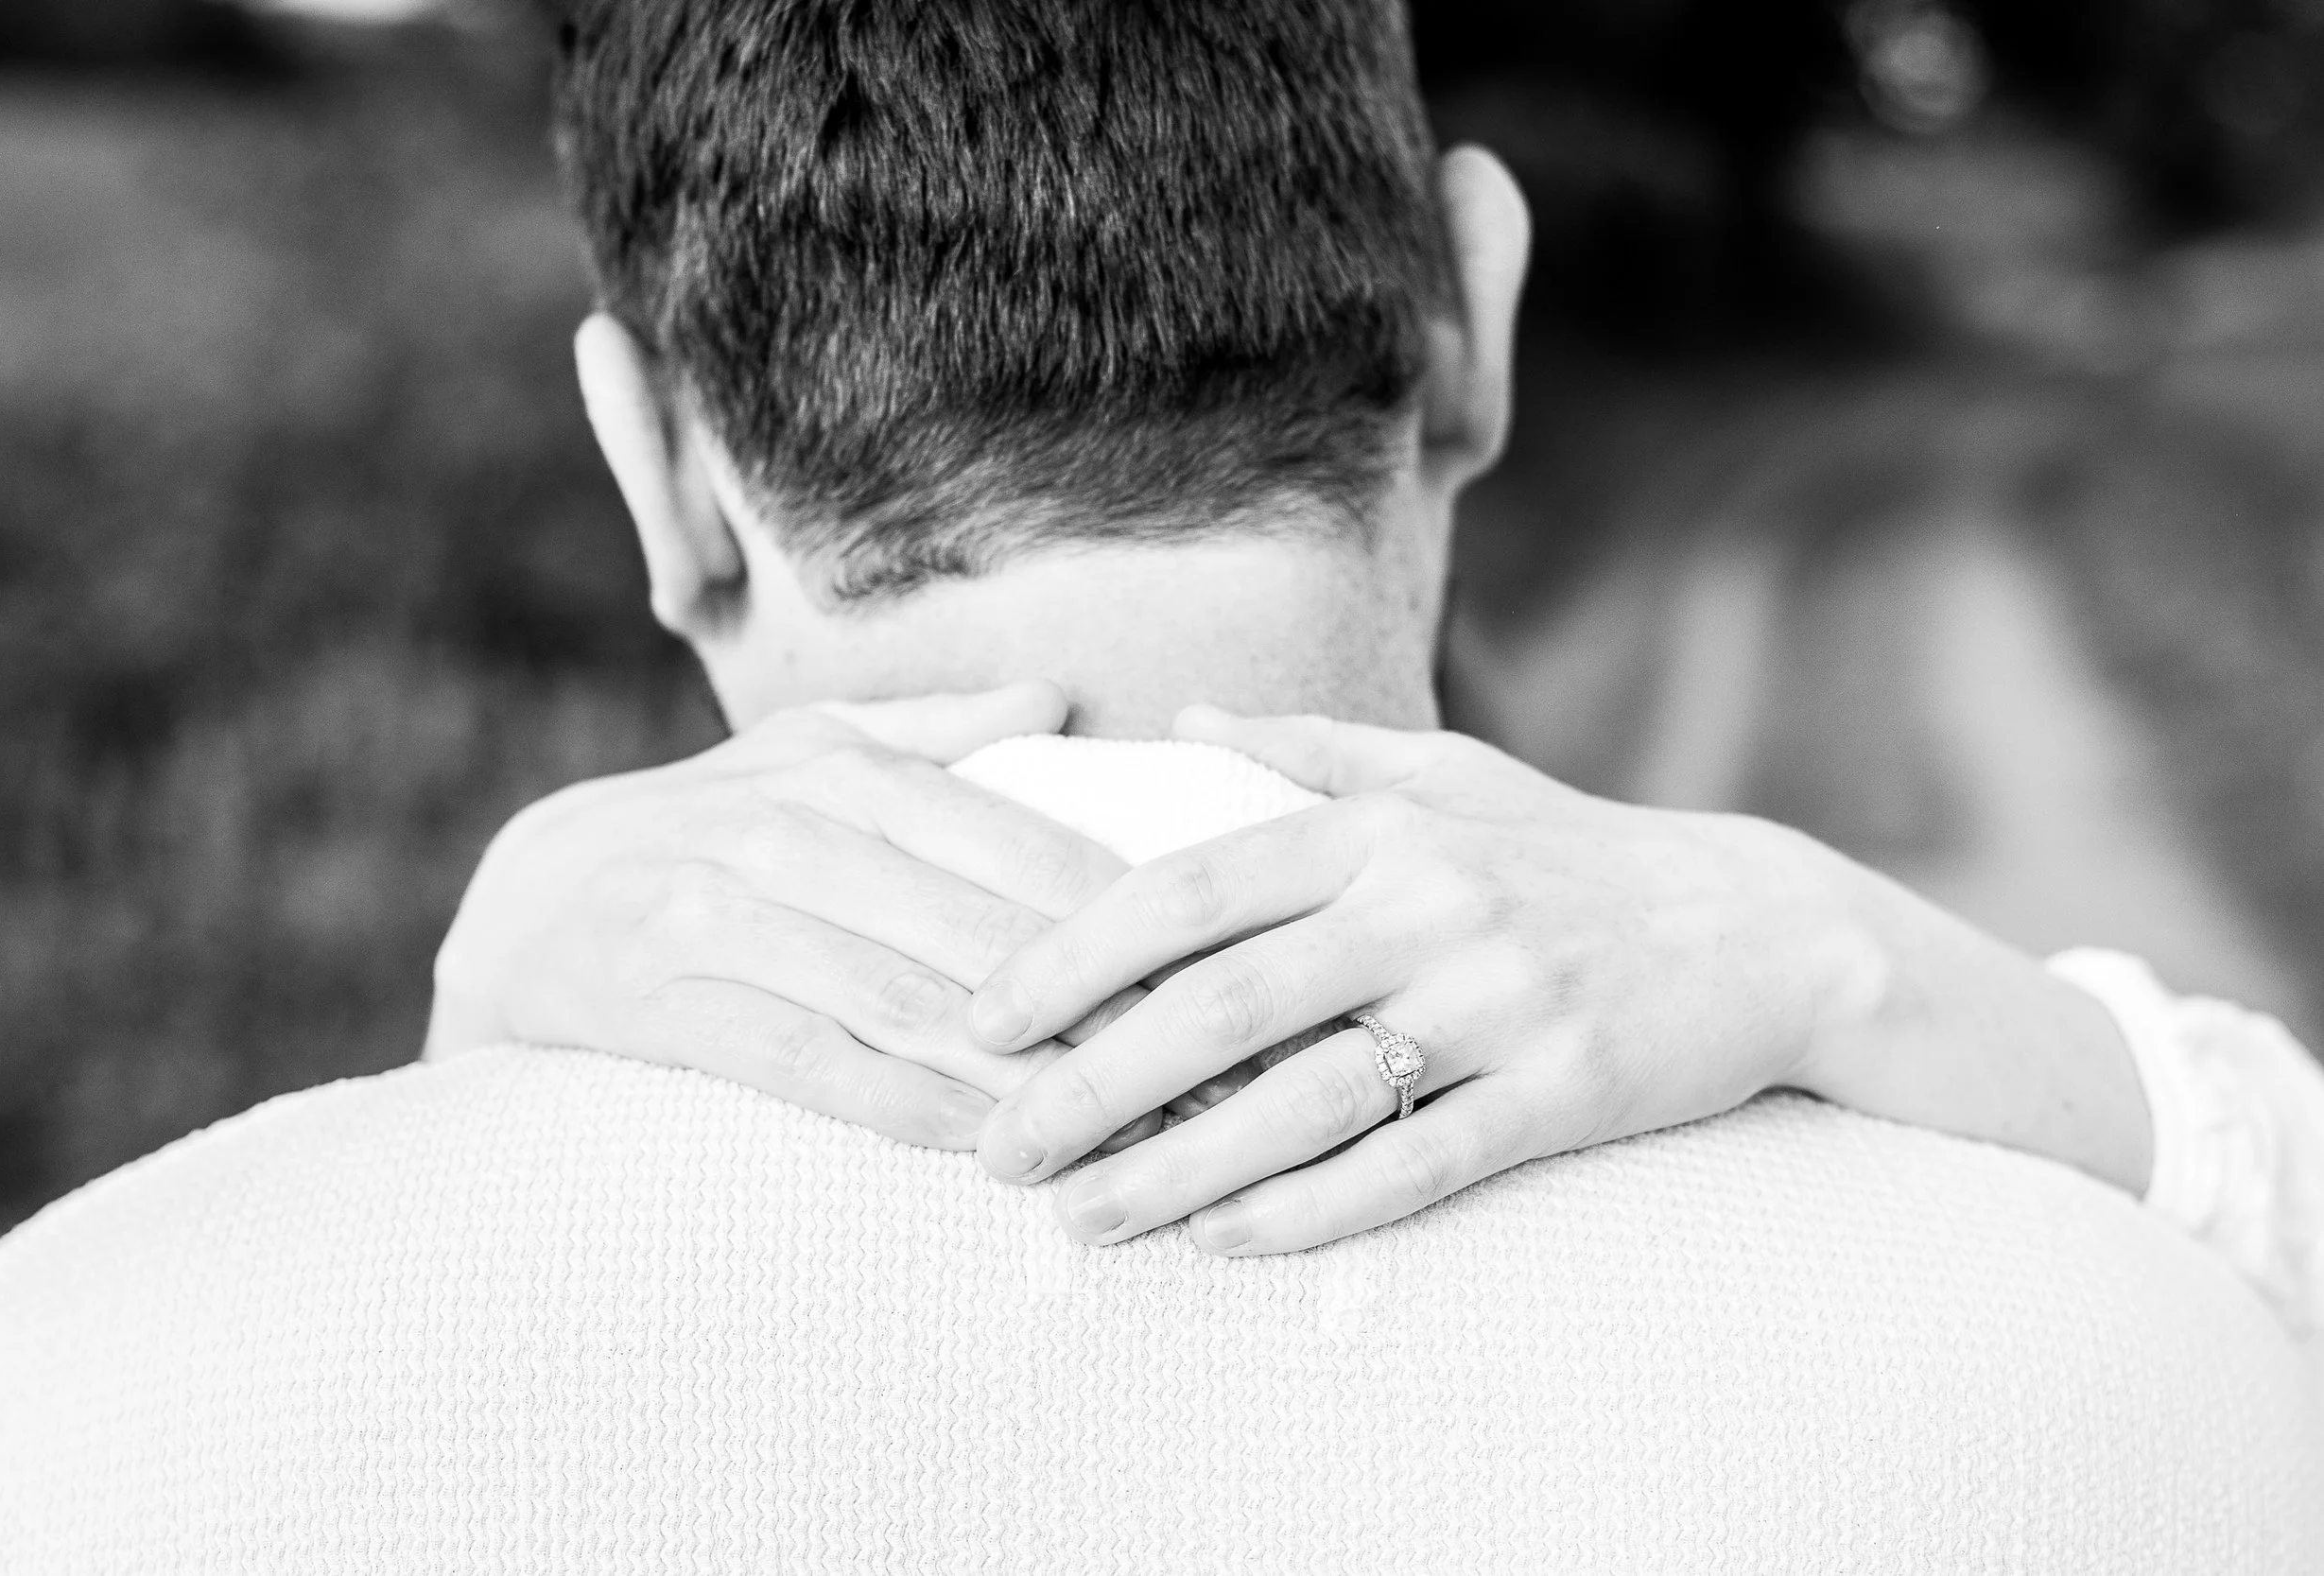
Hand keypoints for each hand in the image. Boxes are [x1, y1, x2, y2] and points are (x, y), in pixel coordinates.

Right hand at [427, 682, 1131, 1147]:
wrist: (521, 902)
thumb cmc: (703, 825)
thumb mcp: (804, 749)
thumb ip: (933, 728)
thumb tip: (1058, 694)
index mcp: (843, 767)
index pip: (1013, 841)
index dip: (1121, 914)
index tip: (1211, 973)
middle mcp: (783, 829)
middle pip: (972, 928)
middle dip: (1095, 1005)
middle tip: (1197, 1069)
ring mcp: (711, 914)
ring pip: (896, 998)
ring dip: (1016, 1070)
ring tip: (1116, 1122)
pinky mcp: (654, 1000)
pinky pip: (798, 1061)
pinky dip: (893, 1106)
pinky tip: (976, 1146)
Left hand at [964, 707, 2150, 1253]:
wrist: (1761, 927)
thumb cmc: (1571, 854)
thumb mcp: (1448, 774)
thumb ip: (1309, 753)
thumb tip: (1178, 722)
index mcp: (1379, 825)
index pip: (1189, 888)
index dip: (1072, 956)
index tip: (985, 1019)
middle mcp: (1427, 902)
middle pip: (1220, 1004)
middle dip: (1090, 1086)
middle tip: (999, 1151)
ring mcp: (1498, 1001)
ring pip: (1304, 1101)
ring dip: (1178, 1171)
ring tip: (1085, 1220)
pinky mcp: (1562, 1091)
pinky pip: (1415, 1164)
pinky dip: (1313, 1209)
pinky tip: (1226, 1242)